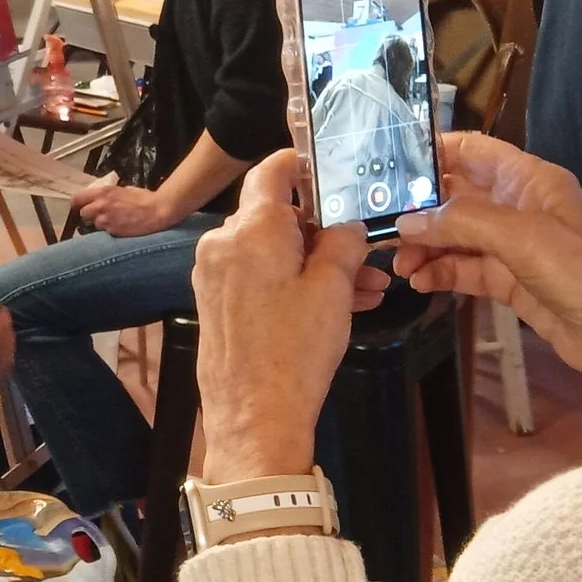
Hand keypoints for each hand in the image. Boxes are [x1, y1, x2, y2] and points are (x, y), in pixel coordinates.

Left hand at [72, 180, 178, 237]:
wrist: (157, 211)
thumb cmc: (144, 198)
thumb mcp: (124, 190)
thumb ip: (109, 195)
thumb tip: (102, 198)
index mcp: (103, 192)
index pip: (77, 199)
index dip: (77, 203)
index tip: (79, 206)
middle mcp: (101, 206)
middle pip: (83, 213)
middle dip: (90, 214)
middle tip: (100, 214)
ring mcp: (106, 220)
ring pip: (94, 224)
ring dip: (101, 223)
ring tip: (115, 221)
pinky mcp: (112, 232)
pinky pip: (105, 232)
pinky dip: (111, 231)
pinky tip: (121, 227)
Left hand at [192, 154, 385, 478]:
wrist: (254, 417)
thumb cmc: (294, 351)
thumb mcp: (332, 288)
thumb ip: (343, 241)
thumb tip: (347, 223)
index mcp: (250, 229)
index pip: (271, 171)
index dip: (302, 165)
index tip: (330, 170)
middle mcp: (222, 244)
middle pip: (277, 217)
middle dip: (325, 232)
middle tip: (367, 253)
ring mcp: (214, 274)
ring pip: (273, 252)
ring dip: (317, 263)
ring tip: (367, 289)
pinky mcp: (215, 301)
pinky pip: (259, 276)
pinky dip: (294, 282)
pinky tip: (337, 304)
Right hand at [391, 133, 581, 446]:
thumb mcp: (525, 238)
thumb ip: (463, 223)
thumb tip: (407, 221)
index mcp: (531, 181)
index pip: (474, 150)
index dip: (433, 151)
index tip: (385, 162)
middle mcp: (520, 207)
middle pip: (458, 195)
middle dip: (419, 207)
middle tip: (378, 223)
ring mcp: (515, 248)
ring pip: (456, 236)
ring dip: (425, 246)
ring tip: (399, 264)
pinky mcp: (510, 283)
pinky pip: (465, 270)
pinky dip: (441, 273)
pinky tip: (420, 282)